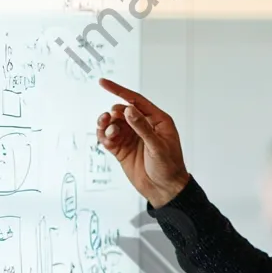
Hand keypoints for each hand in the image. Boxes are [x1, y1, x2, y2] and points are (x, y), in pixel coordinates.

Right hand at [97, 79, 190, 206]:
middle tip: (111, 119)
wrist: (164, 190)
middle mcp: (143, 126)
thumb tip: (128, 110)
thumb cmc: (169, 167)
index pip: (135, 100)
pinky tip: (106, 138)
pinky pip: (109, 138)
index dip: (119, 91)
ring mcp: (132, 137)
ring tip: (108, 131)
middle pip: (122, 111)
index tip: (103, 83)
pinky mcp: (122, 149)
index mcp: (157, 120)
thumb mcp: (157, 146)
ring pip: (113, 124)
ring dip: (107, 125)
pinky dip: (104, 136)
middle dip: (113, 113)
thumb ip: (142, 127)